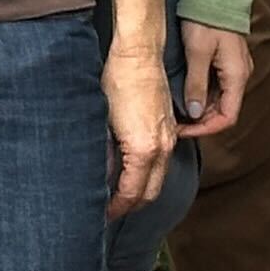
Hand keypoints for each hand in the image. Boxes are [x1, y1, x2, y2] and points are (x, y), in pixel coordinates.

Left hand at [103, 41, 176, 217]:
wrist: (139, 54)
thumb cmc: (117, 81)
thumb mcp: (101, 121)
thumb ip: (103, 154)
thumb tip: (99, 177)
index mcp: (144, 149)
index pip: (132, 192)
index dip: (117, 207)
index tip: (102, 215)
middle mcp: (163, 147)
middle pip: (152, 192)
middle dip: (132, 206)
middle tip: (109, 212)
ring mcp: (170, 138)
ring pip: (160, 177)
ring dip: (142, 190)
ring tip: (118, 195)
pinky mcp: (170, 128)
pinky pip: (163, 161)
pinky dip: (150, 173)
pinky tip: (132, 171)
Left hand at [178, 23, 251, 137]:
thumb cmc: (207, 20)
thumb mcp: (197, 52)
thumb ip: (196, 84)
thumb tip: (195, 114)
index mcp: (237, 77)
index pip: (227, 117)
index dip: (206, 129)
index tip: (184, 130)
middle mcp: (240, 76)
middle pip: (223, 111)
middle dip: (200, 121)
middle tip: (175, 123)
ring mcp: (234, 70)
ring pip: (219, 100)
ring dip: (200, 109)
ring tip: (176, 112)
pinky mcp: (226, 63)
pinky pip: (216, 88)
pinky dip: (202, 96)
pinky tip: (184, 96)